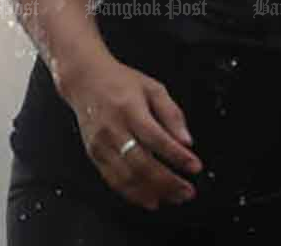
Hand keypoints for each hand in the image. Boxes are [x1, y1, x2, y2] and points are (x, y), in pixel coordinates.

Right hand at [57, 51, 202, 209]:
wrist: (85, 80)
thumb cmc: (121, 82)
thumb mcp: (154, 88)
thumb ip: (172, 114)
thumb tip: (186, 140)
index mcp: (131, 110)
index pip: (157, 139)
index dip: (177, 156)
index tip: (195, 167)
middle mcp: (114, 130)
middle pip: (142, 163)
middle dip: (167, 181)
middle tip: (187, 190)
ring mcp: (101, 145)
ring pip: (126, 176)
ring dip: (152, 192)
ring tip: (173, 198)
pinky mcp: (93, 155)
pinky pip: (113, 180)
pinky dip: (131, 193)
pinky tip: (148, 199)